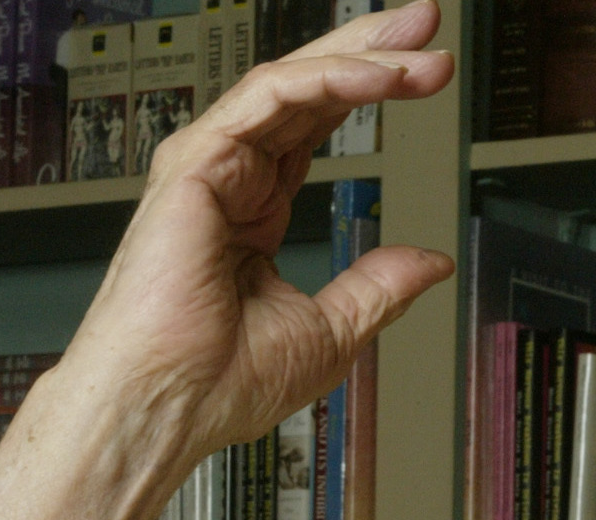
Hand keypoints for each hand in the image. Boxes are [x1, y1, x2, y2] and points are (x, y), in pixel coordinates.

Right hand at [57, 1, 455, 469]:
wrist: (167, 405)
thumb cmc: (218, 384)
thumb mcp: (331, 330)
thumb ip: (378, 286)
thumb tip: (428, 263)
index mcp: (251, 212)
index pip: (314, 129)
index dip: (369, 93)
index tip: (425, 75)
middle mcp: (228, 178)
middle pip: (306, 91)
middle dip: (371, 51)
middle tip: (427, 25)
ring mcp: (208, 165)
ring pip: (290, 83)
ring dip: (361, 58)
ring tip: (421, 49)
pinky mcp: (196, 162)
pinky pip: (269, 96)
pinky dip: (328, 80)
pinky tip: (377, 77)